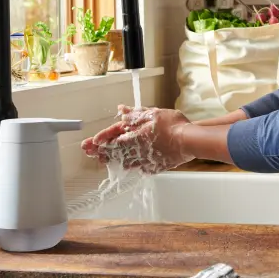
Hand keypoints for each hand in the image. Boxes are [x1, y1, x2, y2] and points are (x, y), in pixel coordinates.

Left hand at [81, 105, 196, 173]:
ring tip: (106, 160)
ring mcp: (145, 161)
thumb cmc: (173, 126)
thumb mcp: (152, 114)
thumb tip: (121, 110)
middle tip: (91, 154)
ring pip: (125, 163)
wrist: (190, 142)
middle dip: (101, 152)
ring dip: (114, 160)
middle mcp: (136, 151)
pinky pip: (140, 167)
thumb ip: (134, 114)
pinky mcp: (154, 166)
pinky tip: (132, 164)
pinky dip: (133, 165)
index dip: (98, 140)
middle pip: (114, 153)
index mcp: (133, 137)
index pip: (110, 139)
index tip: (88, 144)